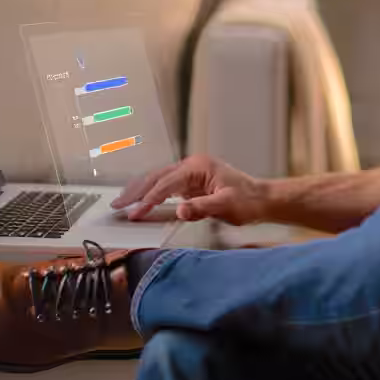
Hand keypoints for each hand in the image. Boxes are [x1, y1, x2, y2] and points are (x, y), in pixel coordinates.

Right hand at [111, 154, 269, 223]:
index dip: (149, 199)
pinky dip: (151, 194)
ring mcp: (190, 174)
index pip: (166, 183)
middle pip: (156, 177)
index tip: (135, 213)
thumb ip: (202, 208)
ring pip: (158, 180)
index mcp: (199, 167)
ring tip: (121, 203)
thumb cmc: (248, 201)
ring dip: (140, 191)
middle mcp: (192, 166)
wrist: (263, 199)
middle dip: (136, 191)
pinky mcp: (191, 184)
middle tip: (117, 206)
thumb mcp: (226, 206)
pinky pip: (165, 187)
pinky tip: (140, 202)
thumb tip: (180, 211)